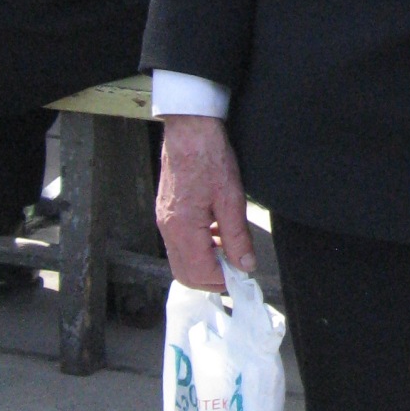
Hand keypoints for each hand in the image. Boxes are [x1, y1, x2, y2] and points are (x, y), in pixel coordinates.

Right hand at [156, 114, 254, 289]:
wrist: (189, 129)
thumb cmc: (210, 158)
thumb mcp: (232, 199)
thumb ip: (238, 237)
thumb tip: (245, 266)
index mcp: (183, 228)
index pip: (199, 274)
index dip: (223, 281)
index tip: (243, 277)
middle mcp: (168, 229)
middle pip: (186, 274)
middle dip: (212, 279)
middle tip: (237, 269)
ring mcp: (164, 221)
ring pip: (182, 260)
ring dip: (206, 263)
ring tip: (231, 250)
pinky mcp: (166, 213)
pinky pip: (180, 244)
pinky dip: (199, 248)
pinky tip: (217, 234)